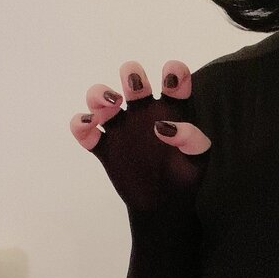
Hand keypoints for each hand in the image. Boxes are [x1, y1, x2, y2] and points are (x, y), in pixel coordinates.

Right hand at [70, 61, 210, 213]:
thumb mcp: (198, 159)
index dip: (173, 72)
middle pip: (133, 80)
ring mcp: (122, 128)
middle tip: (135, 86)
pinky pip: (84, 130)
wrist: (164, 205)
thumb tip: (164, 126)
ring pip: (101, 98)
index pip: (173, 81)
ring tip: (112, 105)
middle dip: (132, 74)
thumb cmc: (184, 177)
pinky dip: (80, 124)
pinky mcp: (104, 147)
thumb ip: (192, 139)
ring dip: (99, 93)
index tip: (170, 79)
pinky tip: (90, 127)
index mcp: (171, 111)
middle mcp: (144, 113)